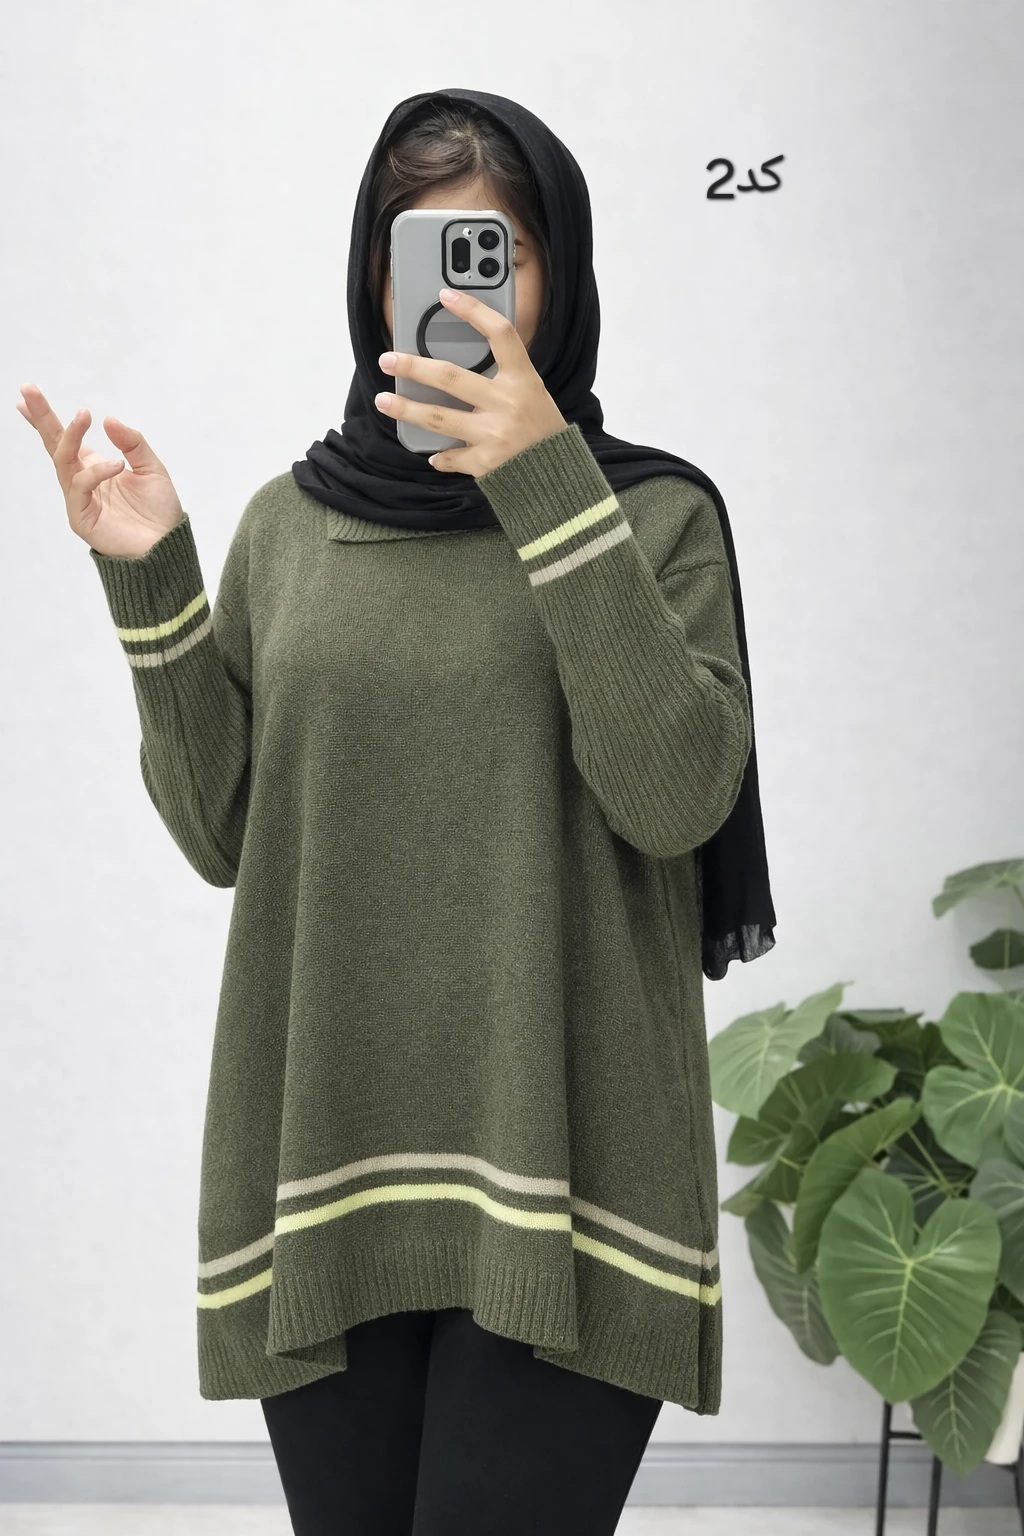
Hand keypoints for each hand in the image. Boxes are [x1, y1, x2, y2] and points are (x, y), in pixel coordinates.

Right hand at [16, 383, 183, 558]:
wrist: (167, 546)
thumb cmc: (159, 512)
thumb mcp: (151, 468)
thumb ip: (132, 443)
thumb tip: (108, 419)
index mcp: (95, 468)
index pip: (65, 439)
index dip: (45, 419)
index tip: (26, 394)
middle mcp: (82, 481)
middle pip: (54, 444)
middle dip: (41, 417)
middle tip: (28, 390)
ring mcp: (79, 499)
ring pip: (63, 461)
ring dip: (71, 435)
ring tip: (84, 415)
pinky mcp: (81, 517)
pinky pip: (80, 487)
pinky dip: (97, 472)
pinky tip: (117, 465)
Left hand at [375, 287, 566, 476]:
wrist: (560, 476)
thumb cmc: (545, 431)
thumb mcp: (533, 395)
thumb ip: (503, 380)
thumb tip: (456, 371)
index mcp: (523, 380)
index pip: (500, 334)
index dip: (473, 311)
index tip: (445, 296)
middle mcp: (507, 403)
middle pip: (450, 377)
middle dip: (413, 367)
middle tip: (388, 360)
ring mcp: (494, 434)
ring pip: (437, 418)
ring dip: (406, 409)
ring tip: (383, 401)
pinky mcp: (486, 463)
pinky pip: (451, 457)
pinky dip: (440, 456)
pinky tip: (432, 454)